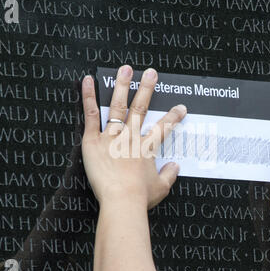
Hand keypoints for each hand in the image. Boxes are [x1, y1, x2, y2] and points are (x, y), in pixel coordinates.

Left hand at [81, 65, 186, 208]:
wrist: (122, 201)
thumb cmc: (140, 197)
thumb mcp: (161, 187)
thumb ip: (169, 174)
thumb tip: (175, 166)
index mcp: (147, 147)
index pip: (164, 127)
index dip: (174, 116)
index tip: (181, 107)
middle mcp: (131, 137)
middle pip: (140, 108)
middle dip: (147, 88)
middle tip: (151, 72)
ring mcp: (112, 136)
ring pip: (117, 106)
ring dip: (122, 85)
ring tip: (125, 69)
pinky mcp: (93, 140)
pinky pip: (91, 115)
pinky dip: (89, 97)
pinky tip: (88, 81)